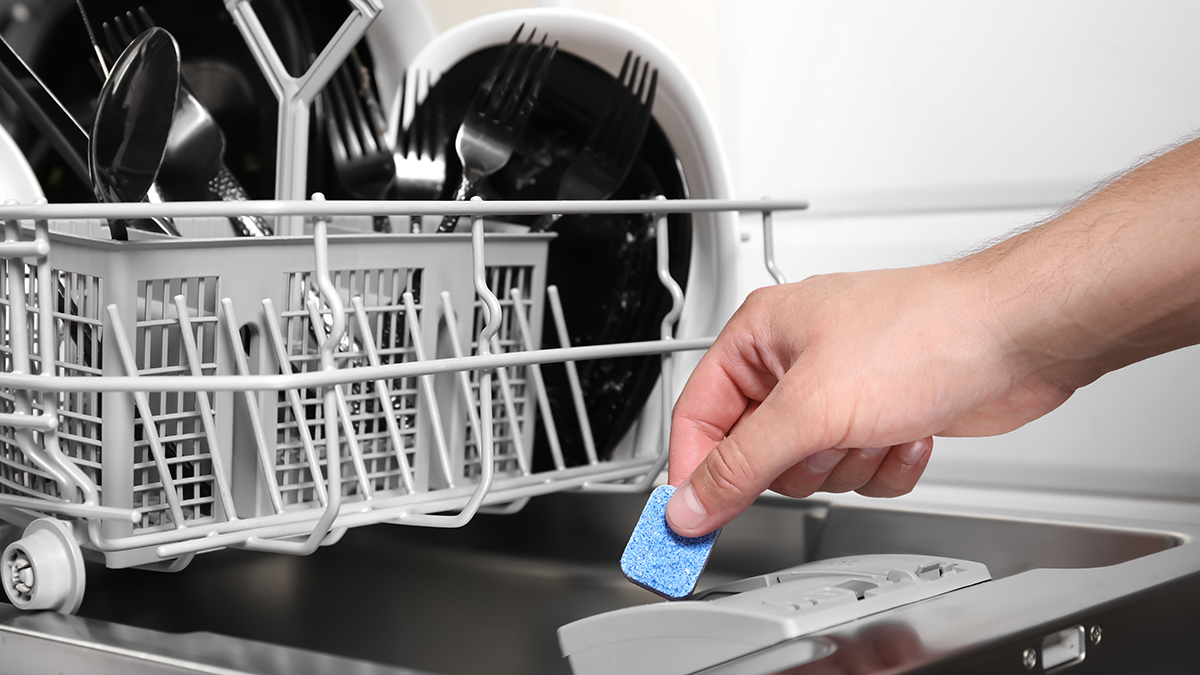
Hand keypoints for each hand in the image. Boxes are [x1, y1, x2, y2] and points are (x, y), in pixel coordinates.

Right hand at [664, 263, 1076, 536]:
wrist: (1019, 337)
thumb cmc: (926, 332)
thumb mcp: (811, 409)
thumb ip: (741, 465)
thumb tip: (690, 503)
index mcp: (760, 335)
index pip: (698, 416)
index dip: (694, 472)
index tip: (688, 523)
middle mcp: (795, 361)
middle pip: (756, 452)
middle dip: (800, 461)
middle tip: (824, 444)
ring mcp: (841, 390)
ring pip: (812, 470)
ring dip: (850, 463)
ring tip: (875, 426)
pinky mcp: (881, 416)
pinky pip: (858, 472)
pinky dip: (885, 465)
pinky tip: (907, 432)